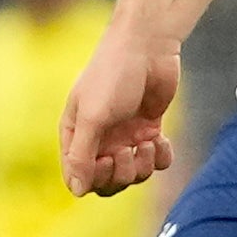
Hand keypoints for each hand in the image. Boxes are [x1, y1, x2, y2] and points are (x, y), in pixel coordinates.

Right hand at [61, 29, 179, 196]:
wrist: (148, 44)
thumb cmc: (112, 74)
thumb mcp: (92, 116)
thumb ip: (81, 155)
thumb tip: (76, 191)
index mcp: (75, 134)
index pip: (78, 177)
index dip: (95, 178)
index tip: (107, 159)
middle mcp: (98, 139)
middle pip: (107, 182)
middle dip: (121, 174)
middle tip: (129, 151)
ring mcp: (124, 136)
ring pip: (133, 175)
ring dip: (142, 166)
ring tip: (148, 143)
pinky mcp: (149, 130)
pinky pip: (156, 162)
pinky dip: (161, 158)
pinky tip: (161, 140)